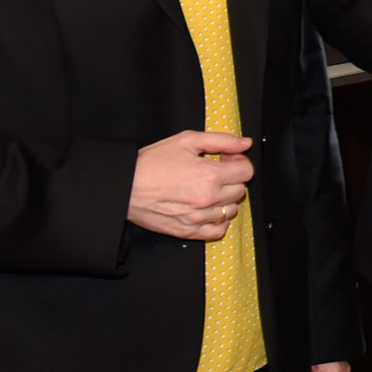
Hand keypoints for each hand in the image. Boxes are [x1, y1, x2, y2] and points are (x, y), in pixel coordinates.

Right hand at [129, 131, 253, 239]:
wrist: (124, 185)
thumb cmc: (150, 163)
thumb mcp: (186, 140)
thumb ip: (221, 140)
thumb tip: (244, 143)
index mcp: (210, 175)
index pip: (247, 171)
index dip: (239, 162)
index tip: (228, 160)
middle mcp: (207, 198)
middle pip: (240, 191)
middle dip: (232, 179)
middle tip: (216, 173)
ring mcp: (198, 217)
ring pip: (230, 211)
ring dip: (225, 200)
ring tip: (208, 190)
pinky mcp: (188, 231)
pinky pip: (217, 231)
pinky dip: (218, 221)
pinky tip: (207, 209)